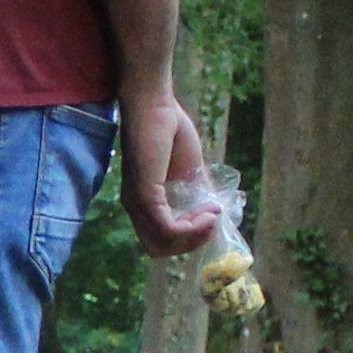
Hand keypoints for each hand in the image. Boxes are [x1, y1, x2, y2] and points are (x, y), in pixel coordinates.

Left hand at [118, 90, 216, 255]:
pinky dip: (192, 227)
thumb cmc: (168, 129)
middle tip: (212, 220)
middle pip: (159, 249)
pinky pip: (167, 229)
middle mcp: (135, 207)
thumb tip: (217, 215)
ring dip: (194, 236)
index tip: (211, 215)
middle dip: (191, 242)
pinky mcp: (144, 194)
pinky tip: (208, 211)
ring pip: (163, 244)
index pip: (160, 240)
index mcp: (144, 203)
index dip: (188, 237)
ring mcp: (137, 202)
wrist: (155, 103)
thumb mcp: (190, 170)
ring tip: (212, 215)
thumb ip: (199, 193)